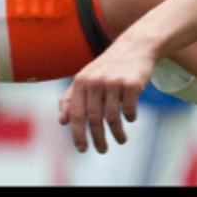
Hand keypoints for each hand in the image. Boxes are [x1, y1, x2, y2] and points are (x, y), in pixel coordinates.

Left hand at [59, 34, 156, 153]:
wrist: (135, 46)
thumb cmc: (108, 66)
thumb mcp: (87, 77)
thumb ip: (72, 97)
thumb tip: (61, 121)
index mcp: (81, 81)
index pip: (76, 113)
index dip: (78, 134)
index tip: (82, 149)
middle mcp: (95, 81)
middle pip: (93, 119)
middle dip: (98, 139)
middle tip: (102, 150)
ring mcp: (113, 81)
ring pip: (112, 117)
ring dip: (117, 133)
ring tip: (121, 140)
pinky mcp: (131, 83)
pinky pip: (128, 109)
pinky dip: (130, 117)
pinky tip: (131, 118)